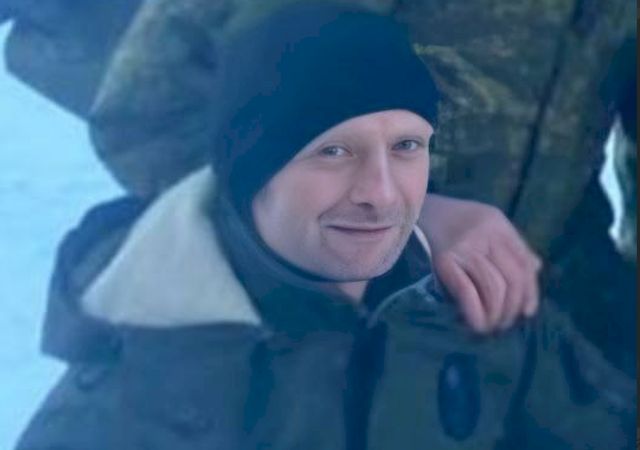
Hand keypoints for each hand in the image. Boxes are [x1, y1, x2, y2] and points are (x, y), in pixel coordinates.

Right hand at [418, 194, 541, 333]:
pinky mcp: (443, 261)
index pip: (524, 262)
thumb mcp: (484, 223)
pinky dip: (476, 313)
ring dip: (495, 314)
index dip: (530, 292)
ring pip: (493, 286)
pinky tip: (475, 324)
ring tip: (490, 326)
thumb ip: (509, 244)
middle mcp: (484, 233)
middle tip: (504, 324)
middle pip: (511, 277)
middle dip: (511, 307)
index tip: (526, 312)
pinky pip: (468, 292)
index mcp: (497, 224)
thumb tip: (535, 269)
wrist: (410, 213)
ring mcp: (463, 247)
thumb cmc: (449, 221)